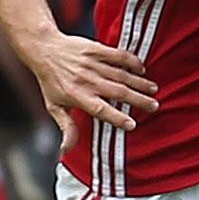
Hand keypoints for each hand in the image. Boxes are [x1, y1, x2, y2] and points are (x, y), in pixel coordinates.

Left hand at [20, 31, 157, 152]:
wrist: (44, 49)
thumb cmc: (50, 80)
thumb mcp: (54, 107)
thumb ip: (66, 128)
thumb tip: (66, 150)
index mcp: (78, 96)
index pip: (100, 110)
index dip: (117, 117)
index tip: (132, 124)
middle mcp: (87, 81)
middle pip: (118, 92)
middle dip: (138, 100)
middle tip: (154, 106)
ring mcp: (93, 64)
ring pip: (121, 75)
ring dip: (139, 83)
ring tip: (153, 89)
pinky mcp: (96, 50)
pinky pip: (118, 56)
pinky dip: (132, 62)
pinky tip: (142, 69)